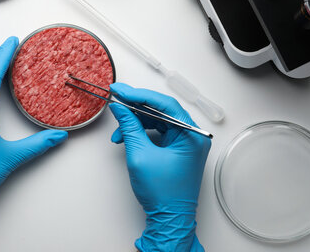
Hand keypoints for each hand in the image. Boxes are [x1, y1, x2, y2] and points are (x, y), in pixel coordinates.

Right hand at [109, 83, 210, 251]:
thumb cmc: (163, 193)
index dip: (139, 95)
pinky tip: (127, 136)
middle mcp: (192, 136)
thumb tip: (120, 109)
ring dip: (136, 122)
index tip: (120, 91)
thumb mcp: (140, 155)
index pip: (164, 104)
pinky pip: (158, 131)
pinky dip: (141, 132)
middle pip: (161, 110)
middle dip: (136, 107)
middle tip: (117, 99)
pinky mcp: (177, 149)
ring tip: (118, 131)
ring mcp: (185, 142)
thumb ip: (129, 127)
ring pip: (157, 120)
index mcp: (191, 135)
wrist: (169, 218)